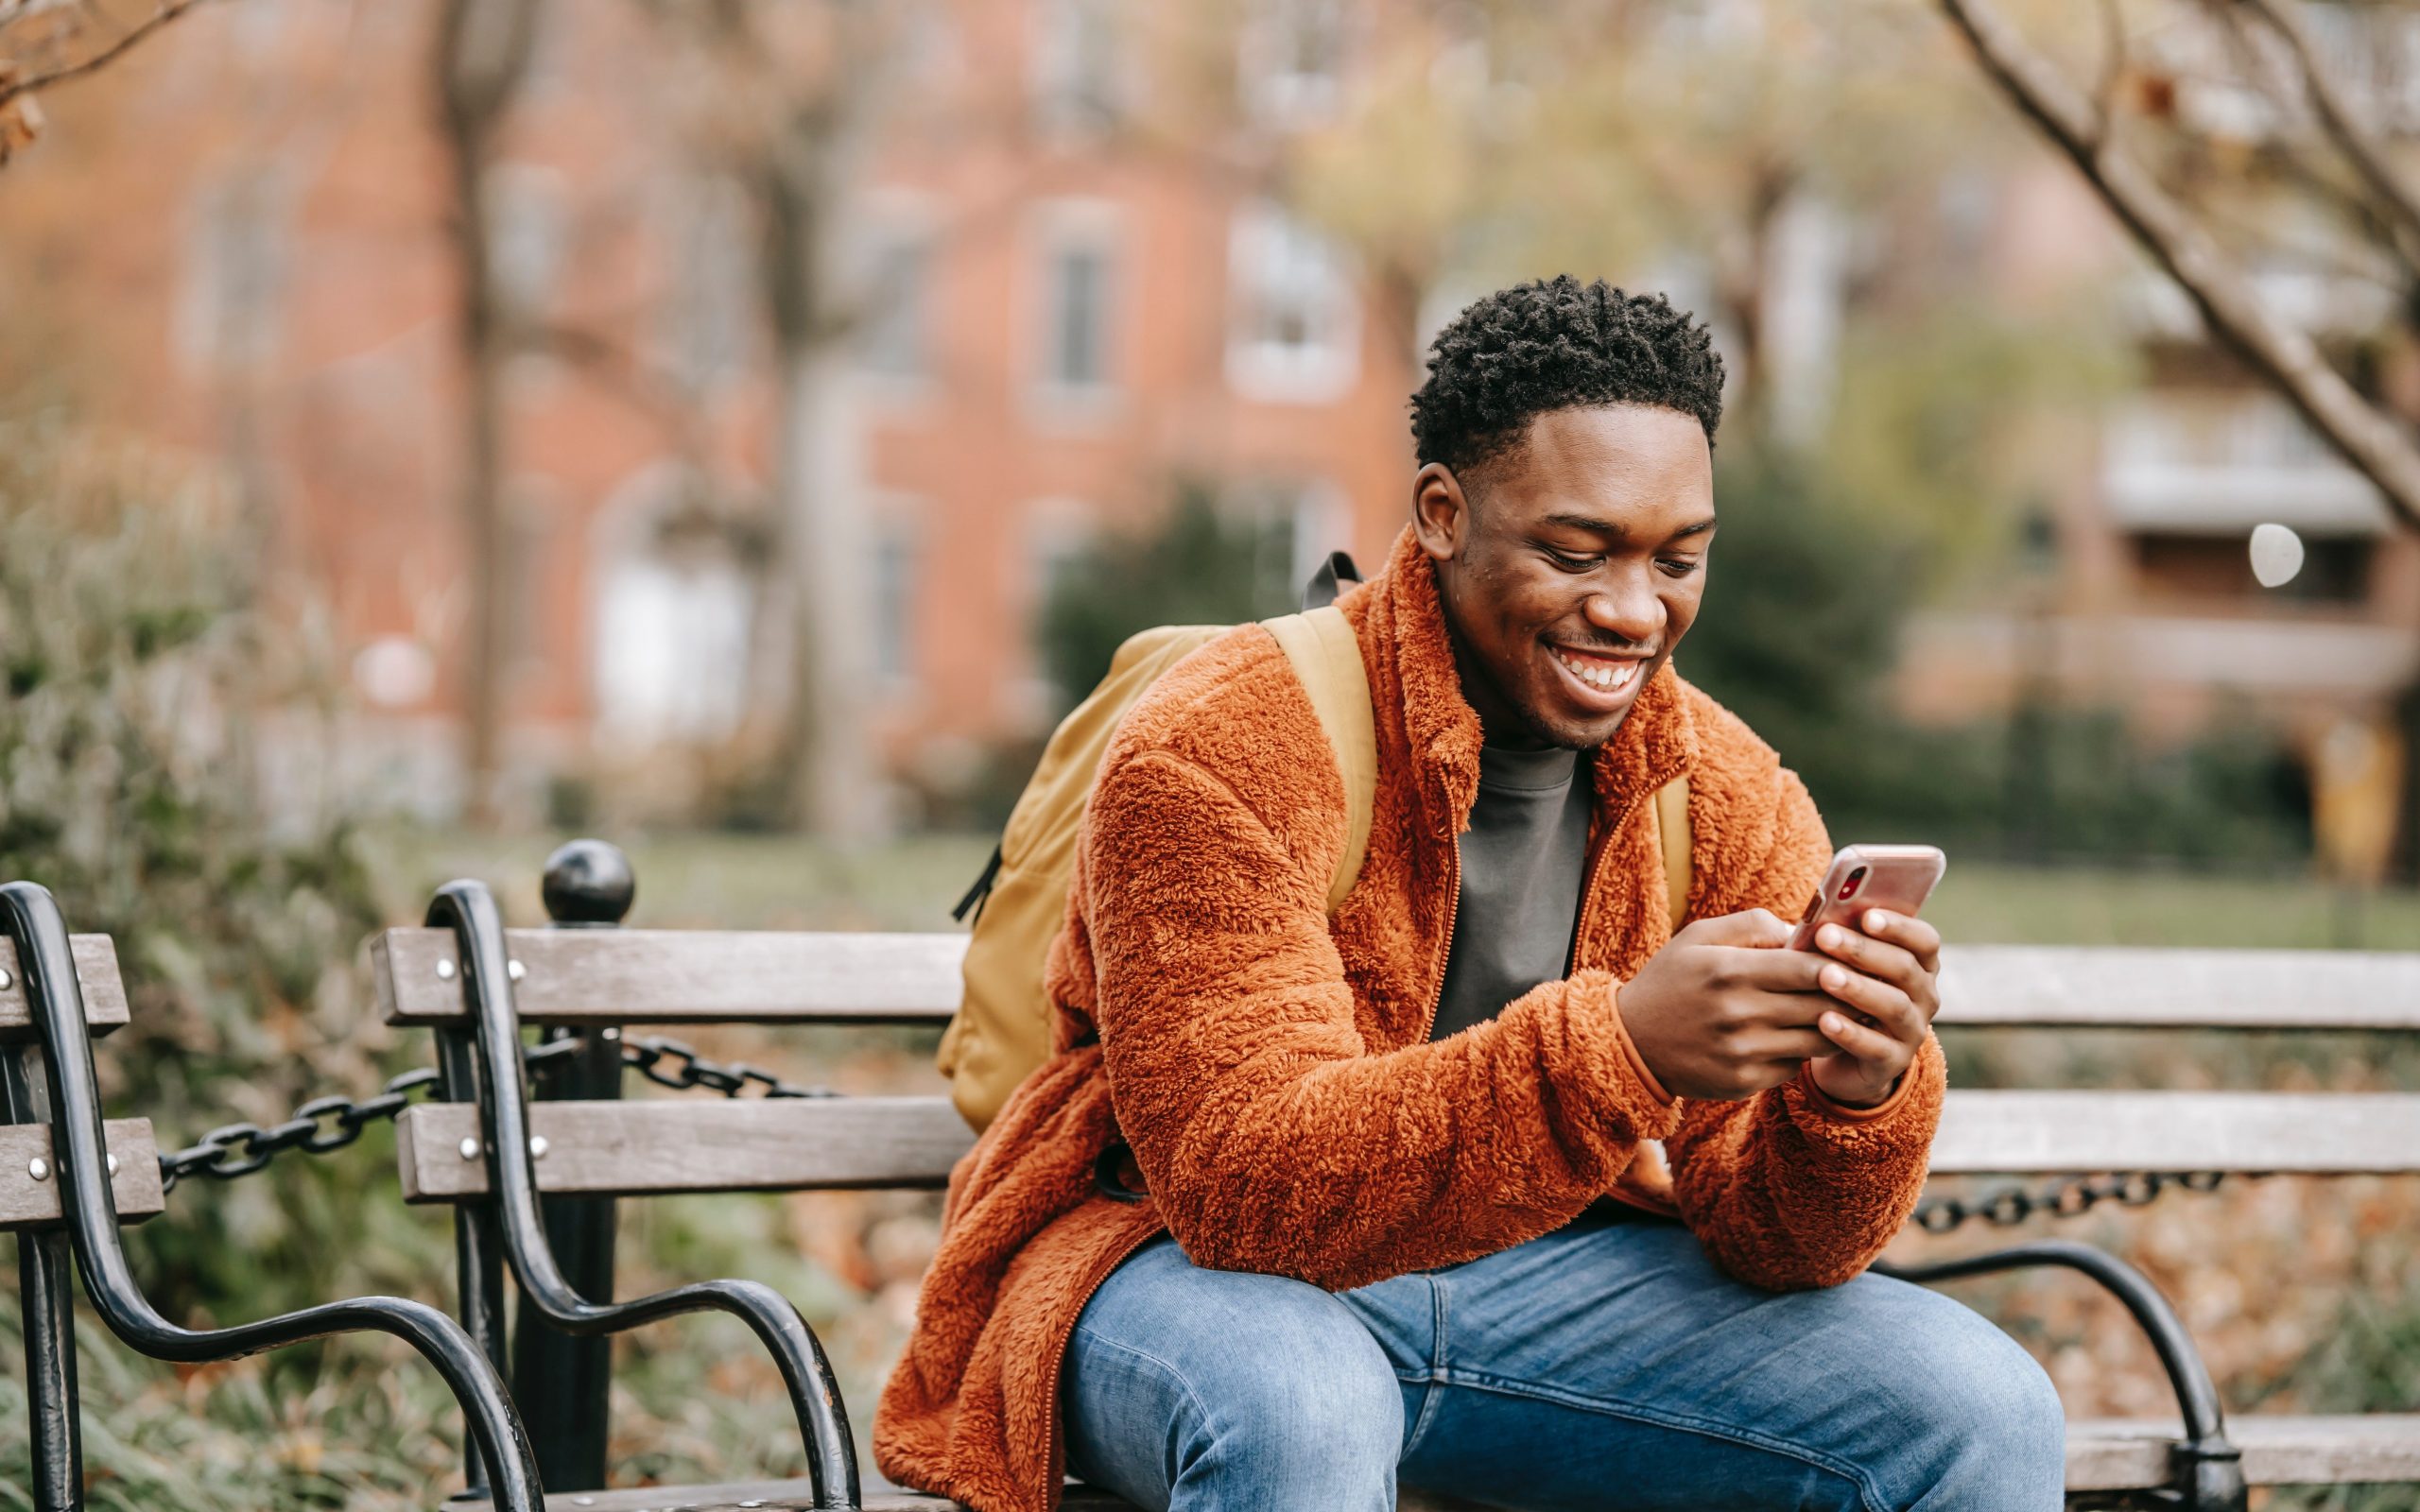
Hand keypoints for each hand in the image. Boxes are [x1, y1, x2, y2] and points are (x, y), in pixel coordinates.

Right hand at [1618, 909, 1834, 1100]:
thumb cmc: (1671, 981)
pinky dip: (1801, 1051)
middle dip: (1846, 995)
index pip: (1808, 968)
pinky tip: (1797, 1038)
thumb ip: (1752, 924)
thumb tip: (1803, 931)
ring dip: (1833, 1026)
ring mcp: (1742, 1052)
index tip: (1850, 960)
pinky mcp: (1743, 1081)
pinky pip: (1794, 1066)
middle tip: (1860, 987)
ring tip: (1839, 1012)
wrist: (1631, 1042)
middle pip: (1821, 1006)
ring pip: (1817, 1040)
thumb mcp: (1698, 937)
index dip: (1839, 964)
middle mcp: (1738, 1013)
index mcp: (1729, 970)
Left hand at [1802, 908, 1942, 1105]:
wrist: (1845, 1057)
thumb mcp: (1847, 967)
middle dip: (1863, 950)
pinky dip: (1850, 1032)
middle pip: (1904, 968)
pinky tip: (1824, 1020)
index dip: (1899, 927)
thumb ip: (1842, 943)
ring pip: (1894, 1006)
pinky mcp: (1892, 1062)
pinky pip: (1875, 1047)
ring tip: (1825, 976)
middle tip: (1825, 936)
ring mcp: (1912, 1031)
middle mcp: (1925, 997)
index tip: (1866, 915)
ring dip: (1858, 988)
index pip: (1925, 941)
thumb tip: (1818, 918)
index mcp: (1919, 966)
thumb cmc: (1843, 995)